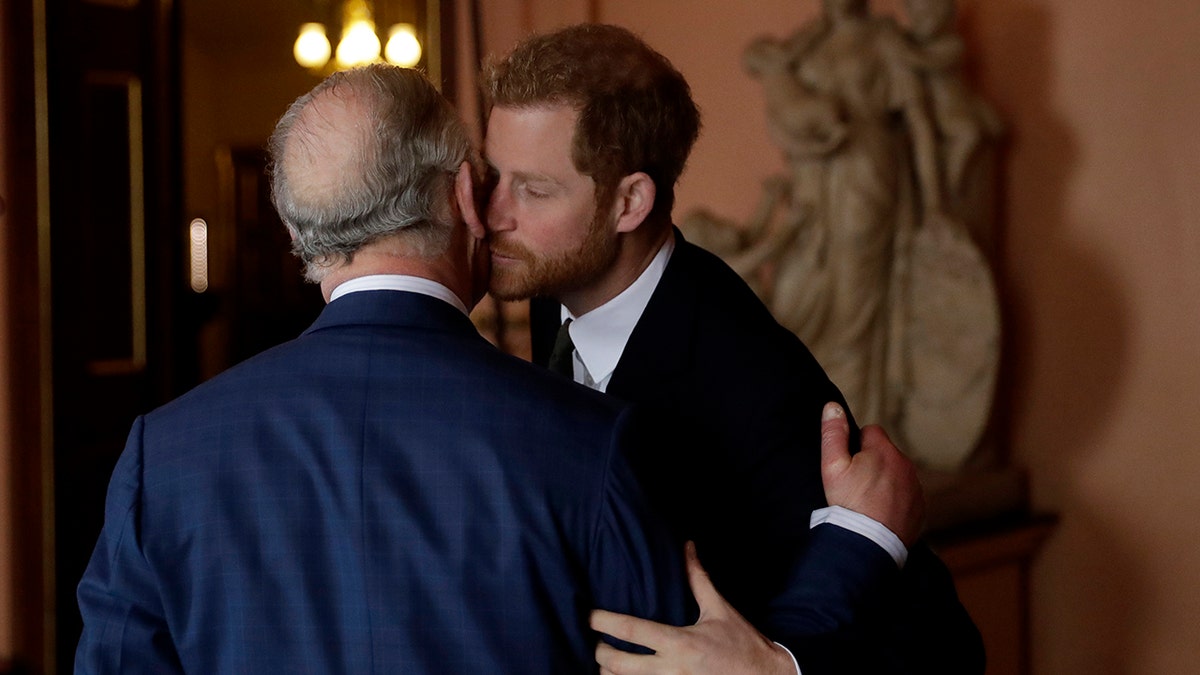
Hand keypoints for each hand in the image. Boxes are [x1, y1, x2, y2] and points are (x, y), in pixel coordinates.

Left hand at [591, 542, 794, 674]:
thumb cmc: (742, 643)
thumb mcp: (719, 609)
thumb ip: (697, 578)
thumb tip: (688, 546)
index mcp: (680, 643)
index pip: (632, 631)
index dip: (603, 622)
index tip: (587, 615)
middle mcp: (672, 670)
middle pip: (617, 665)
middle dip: (599, 654)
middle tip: (595, 642)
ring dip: (610, 674)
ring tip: (606, 662)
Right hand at [820, 402, 924, 546]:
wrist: (869, 544)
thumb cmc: (848, 503)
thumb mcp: (832, 466)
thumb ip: (833, 433)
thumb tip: (833, 406)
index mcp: (884, 450)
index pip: (871, 431)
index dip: (857, 445)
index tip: (849, 464)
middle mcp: (905, 465)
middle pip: (886, 453)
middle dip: (873, 463)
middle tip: (856, 485)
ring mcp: (915, 487)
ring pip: (897, 474)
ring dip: (885, 481)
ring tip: (867, 501)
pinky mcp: (920, 508)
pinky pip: (907, 495)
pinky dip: (896, 500)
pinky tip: (880, 513)